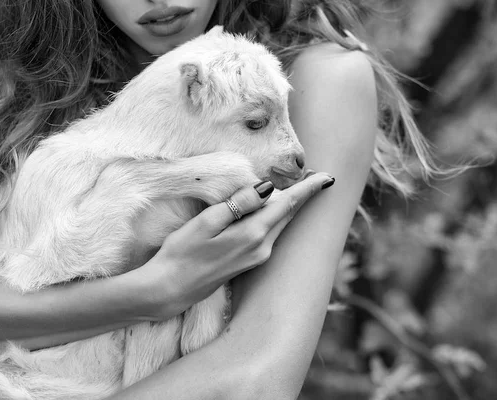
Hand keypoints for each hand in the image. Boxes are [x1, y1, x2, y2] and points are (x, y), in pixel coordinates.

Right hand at [142, 171, 334, 317]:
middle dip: (303, 196)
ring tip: (299, 188)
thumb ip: (238, 204)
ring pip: (280, 225)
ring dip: (289, 206)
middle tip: (315, 175)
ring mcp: (257, 258)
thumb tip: (266, 187)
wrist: (169, 290)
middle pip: (288, 215)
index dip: (308, 189)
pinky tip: (273, 210)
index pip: (288, 205)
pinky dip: (276, 218)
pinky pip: (271, 234)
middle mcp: (262, 248)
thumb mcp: (206, 222)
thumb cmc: (182, 254)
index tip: (327, 177)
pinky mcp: (248, 262)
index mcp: (253, 235)